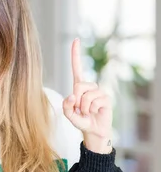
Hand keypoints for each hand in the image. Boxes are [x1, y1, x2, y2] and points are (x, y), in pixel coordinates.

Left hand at [62, 38, 112, 153]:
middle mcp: (89, 86)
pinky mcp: (106, 98)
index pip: (77, 67)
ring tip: (86, 112)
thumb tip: (73, 95)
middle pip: (78, 86)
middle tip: (79, 109)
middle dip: (75, 100)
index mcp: (79, 86)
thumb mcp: (68, 114)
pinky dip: (89, 110)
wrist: (94, 131)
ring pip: (84, 96)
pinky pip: (92, 102)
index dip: (76, 54)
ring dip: (82, 107)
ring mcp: (99, 91)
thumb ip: (66, 106)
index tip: (75, 39)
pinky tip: (94, 113)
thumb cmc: (81, 120)